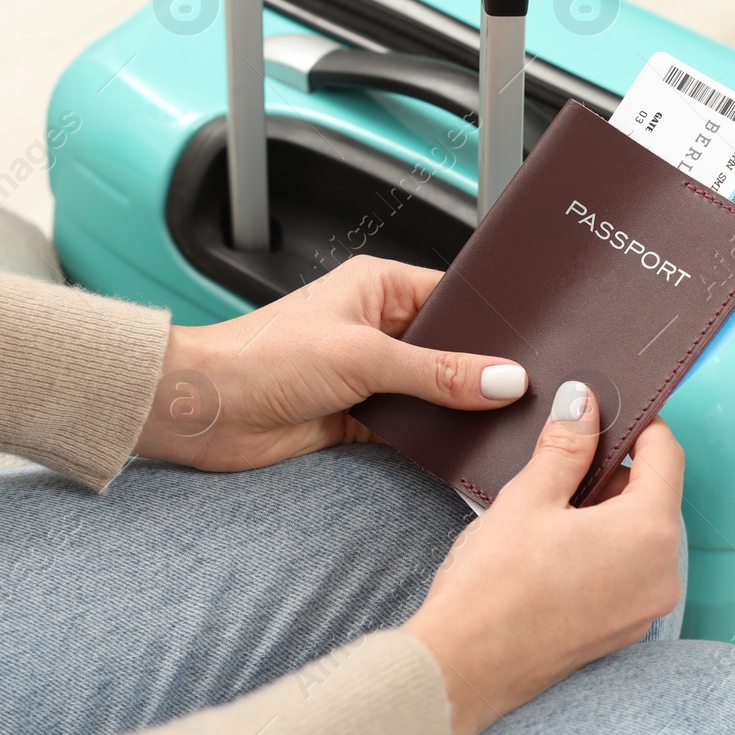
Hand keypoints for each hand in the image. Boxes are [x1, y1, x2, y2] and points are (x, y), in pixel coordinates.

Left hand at [136, 255, 529, 470]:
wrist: (203, 410)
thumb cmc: (261, 357)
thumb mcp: (364, 358)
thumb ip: (438, 372)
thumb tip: (502, 378)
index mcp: (379, 286)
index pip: (453, 297)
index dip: (490, 322)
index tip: (531, 348)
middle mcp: (376, 325)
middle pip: (449, 347)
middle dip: (480, 370)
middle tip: (526, 392)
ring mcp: (368, 372)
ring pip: (433, 389)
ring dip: (456, 407)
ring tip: (504, 423)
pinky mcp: (358, 415)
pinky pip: (411, 424)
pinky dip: (432, 436)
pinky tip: (461, 448)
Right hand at [403, 386, 684, 734]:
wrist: (464, 665)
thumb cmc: (493, 586)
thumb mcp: (529, 496)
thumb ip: (567, 446)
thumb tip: (584, 405)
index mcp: (648, 533)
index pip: (666, 455)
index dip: (639, 424)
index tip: (609, 409)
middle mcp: (661, 575)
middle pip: (653, 497)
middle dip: (611, 471)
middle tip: (560, 461)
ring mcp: (644, 610)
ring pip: (638, 535)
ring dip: (603, 511)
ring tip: (547, 509)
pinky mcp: (621, 631)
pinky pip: (626, 571)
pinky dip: (600, 549)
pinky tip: (551, 548)